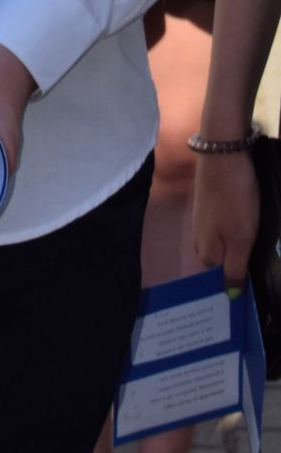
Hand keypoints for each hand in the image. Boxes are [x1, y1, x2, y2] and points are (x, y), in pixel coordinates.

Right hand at [193, 150, 258, 288]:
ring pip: (218, 237)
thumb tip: (230, 296)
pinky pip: (218, 221)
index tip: (254, 266)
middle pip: (217, 256)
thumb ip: (235, 269)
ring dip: (232, 237)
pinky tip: (242, 212)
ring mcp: (200, 217)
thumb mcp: (241, 241)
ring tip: (251, 229)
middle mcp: (198, 236)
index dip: (237, 272)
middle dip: (233, 255)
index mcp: (206, 250)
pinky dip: (230, 221)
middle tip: (254, 247)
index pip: (220, 273)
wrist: (222, 156)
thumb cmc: (235, 202)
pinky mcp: (206, 200)